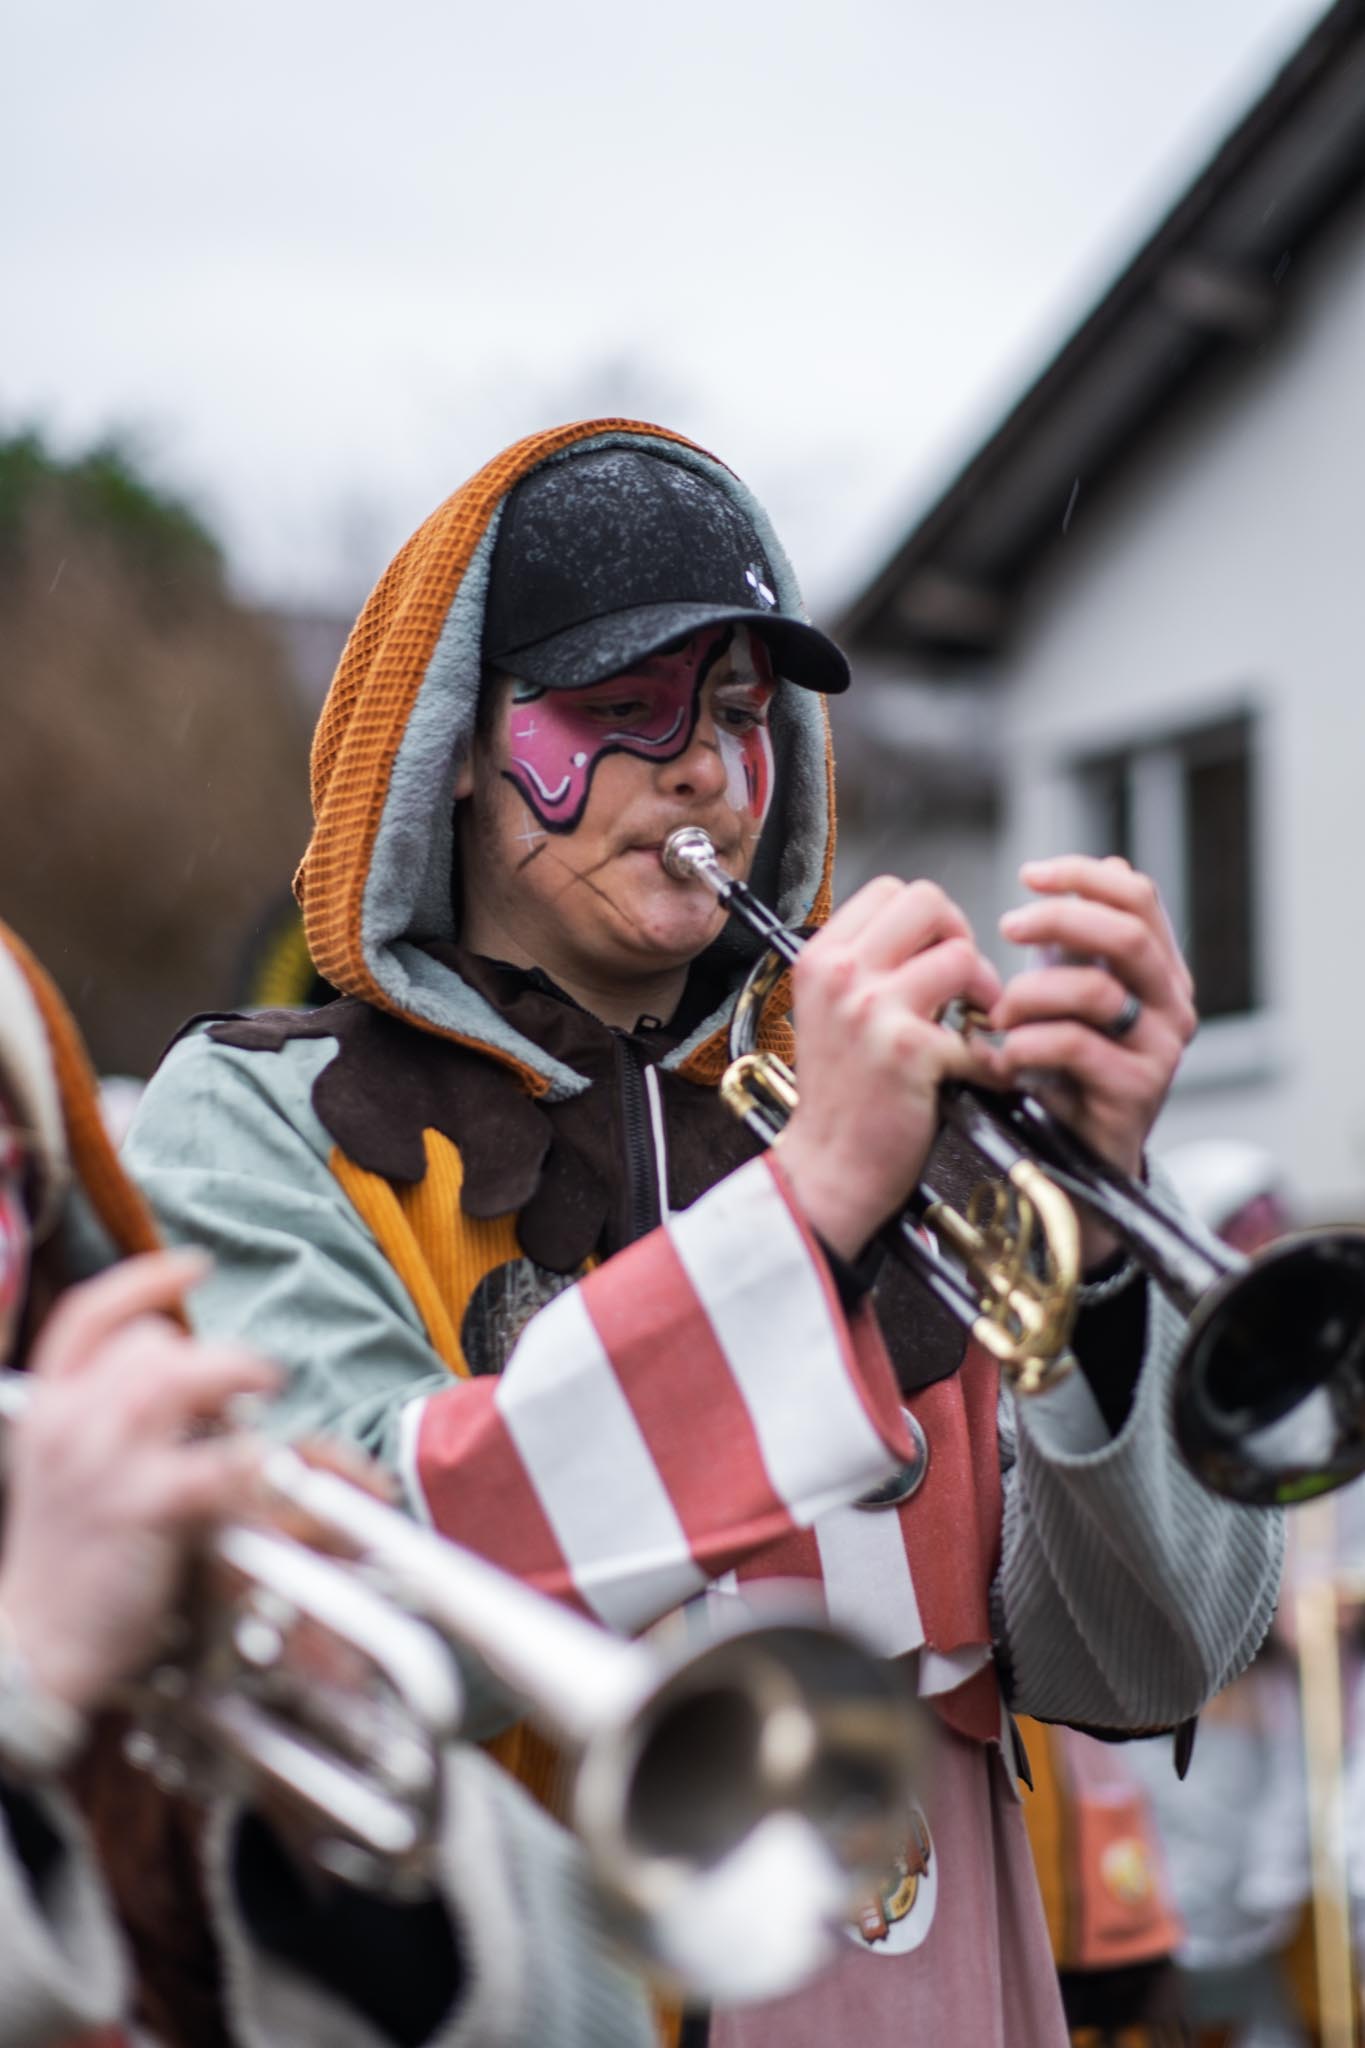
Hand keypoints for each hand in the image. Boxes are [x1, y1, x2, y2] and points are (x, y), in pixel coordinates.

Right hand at [0, 1250, 276, 1718]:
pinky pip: (216, 1458)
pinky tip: (267, 1468)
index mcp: (48, 1411)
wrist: (32, 1652)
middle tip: (246, 1381)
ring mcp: (105, 1463)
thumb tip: (192, 1388)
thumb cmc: (65, 1565)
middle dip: (208, 1355)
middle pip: (150, 1345)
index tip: (193, 1265)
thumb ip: (111, 1422)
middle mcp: (70, 1425)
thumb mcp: (68, 1475)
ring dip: (237, 1373)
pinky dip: (254, 1459)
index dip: (145, 1280)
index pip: (89, 1316)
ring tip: (268, 1388)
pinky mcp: (145, 1507)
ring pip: (179, 1376)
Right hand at [779, 877, 1000, 1259]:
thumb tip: (934, 936)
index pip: (890, 891)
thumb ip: (869, 967)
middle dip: (960, 937)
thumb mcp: (832, 1011)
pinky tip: (979, 1075)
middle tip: (964, 984)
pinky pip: (978, 1032)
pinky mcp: (907, 1049)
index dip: (928, 920)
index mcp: (819, 958)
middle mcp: (839, 974)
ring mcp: (871, 1009)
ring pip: (961, 955)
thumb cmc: (840, 1097)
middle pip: (928, 903)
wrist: (828, 1167)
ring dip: (984, 993)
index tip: (936, 957)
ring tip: (975, 1028)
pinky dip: (991, 1059)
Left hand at [987, 855, 1196, 1264]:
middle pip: (1126, 934)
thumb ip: (1080, 939)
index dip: (1083, 875)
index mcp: (1158, 971)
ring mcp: (1159, 1051)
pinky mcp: (1135, 1092)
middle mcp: (1172, 1006)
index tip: (1029, 874)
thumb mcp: (1069, 992)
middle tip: (1005, 925)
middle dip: (1057, 919)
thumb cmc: (1062, 1070)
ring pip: (1096, 991)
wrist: (1071, 1161)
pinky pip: (1075, 1047)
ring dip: (1029, 993)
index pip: (1137, 897)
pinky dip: (1025, 1045)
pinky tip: (1001, 1058)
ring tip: (996, 1014)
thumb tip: (1110, 866)